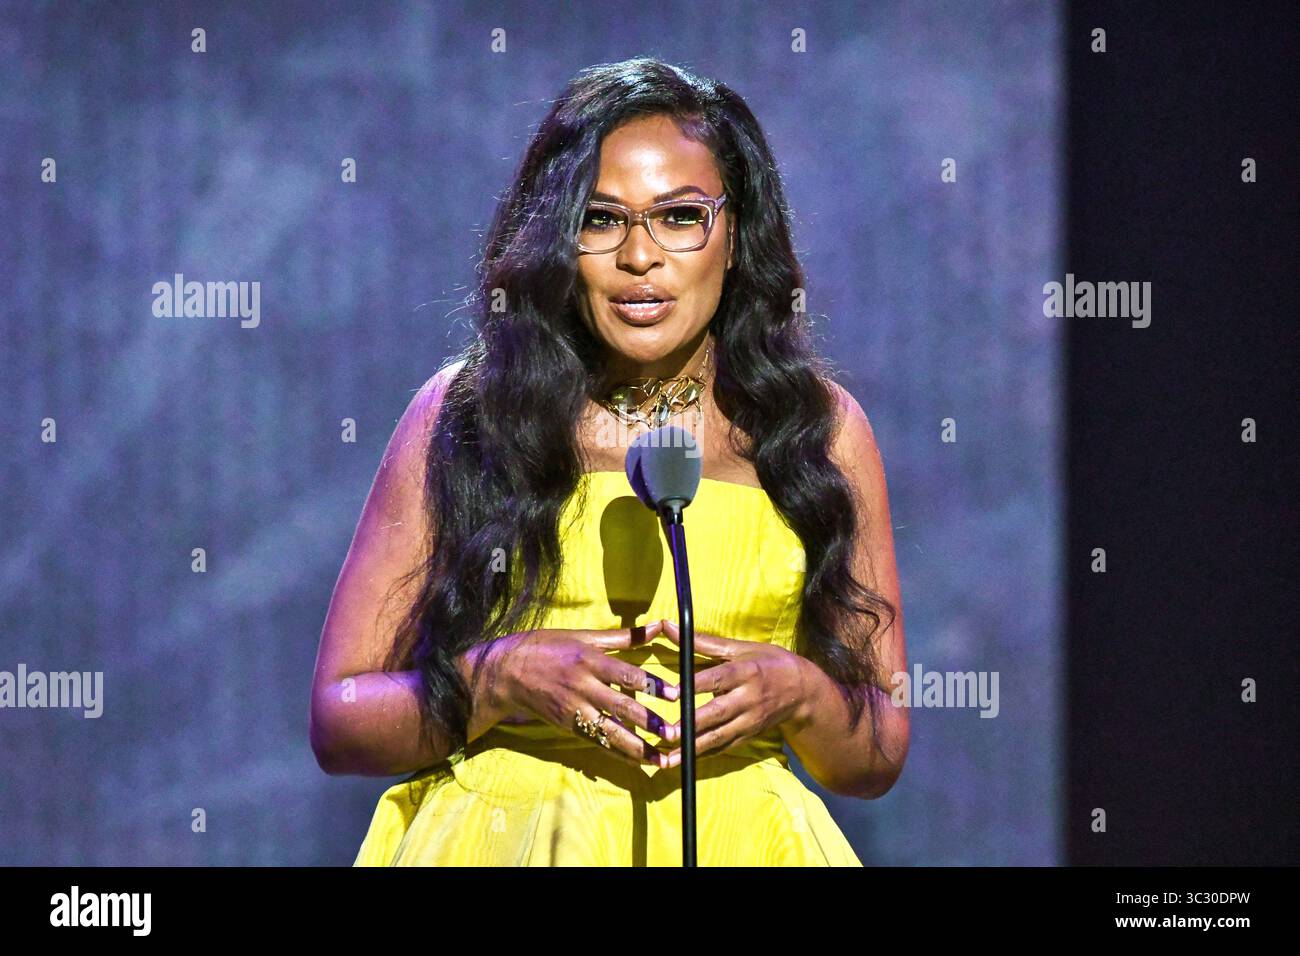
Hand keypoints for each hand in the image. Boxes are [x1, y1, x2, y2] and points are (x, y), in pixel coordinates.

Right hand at [494, 621, 680, 767]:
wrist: (507, 672)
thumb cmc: (546, 648)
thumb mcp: (583, 636)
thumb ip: (623, 637)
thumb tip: (656, 626)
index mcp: (589, 660)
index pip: (626, 674)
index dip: (652, 685)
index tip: (675, 694)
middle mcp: (583, 686)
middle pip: (621, 707)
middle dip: (649, 722)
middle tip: (674, 733)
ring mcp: (574, 709)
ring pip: (610, 731)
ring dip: (637, 747)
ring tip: (661, 758)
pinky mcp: (568, 726)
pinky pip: (597, 741)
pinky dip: (618, 752)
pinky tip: (637, 760)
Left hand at [657, 618, 809, 767]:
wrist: (802, 691)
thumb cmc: (767, 662)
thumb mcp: (740, 648)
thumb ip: (703, 642)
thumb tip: (669, 627)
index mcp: (747, 672)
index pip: (718, 678)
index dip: (695, 685)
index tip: (672, 692)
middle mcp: (749, 698)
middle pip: (718, 712)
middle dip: (692, 724)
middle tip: (668, 732)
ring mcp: (750, 720)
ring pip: (720, 736)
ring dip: (694, 747)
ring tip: (669, 758)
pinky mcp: (750, 736)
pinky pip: (725, 748)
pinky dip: (704, 755)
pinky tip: (684, 762)